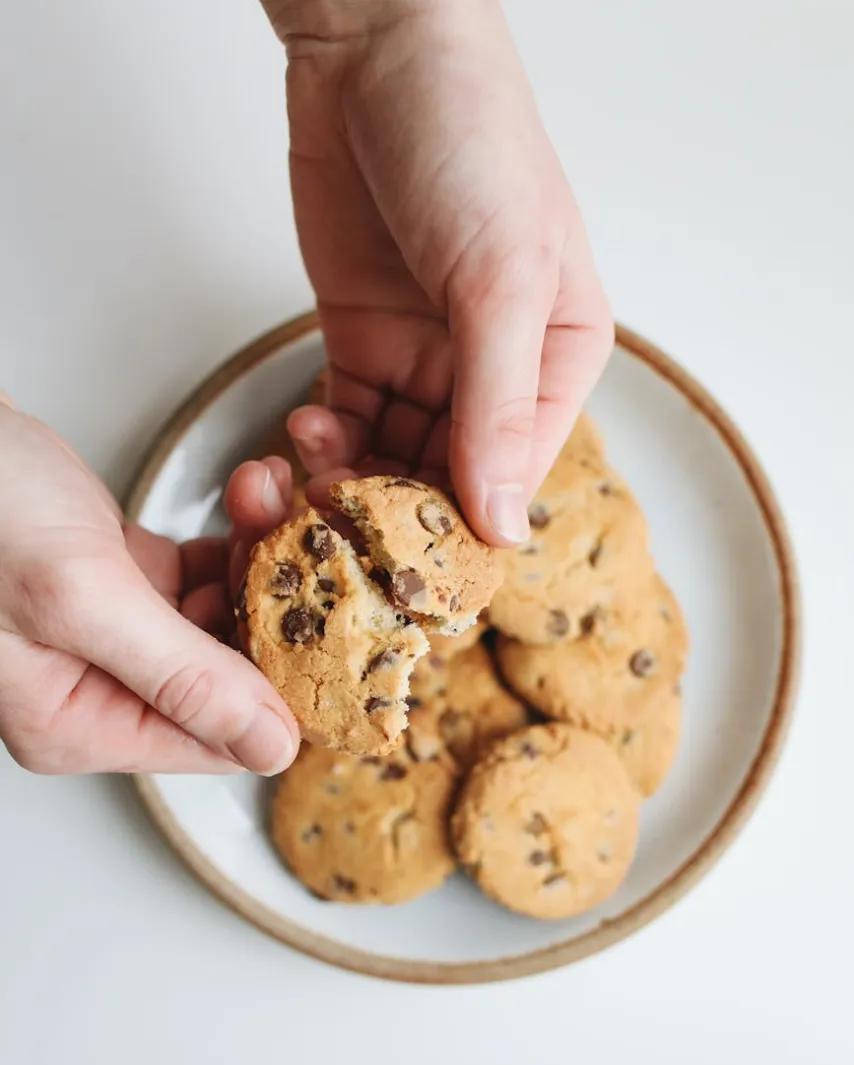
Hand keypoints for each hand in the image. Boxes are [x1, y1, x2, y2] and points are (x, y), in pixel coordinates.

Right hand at [0, 396, 298, 774]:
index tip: (338, 633)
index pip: (218, 741)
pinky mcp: (113, 578)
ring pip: (222, 619)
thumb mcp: (79, 598)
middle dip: (276, 610)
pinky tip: (248, 498)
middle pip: (229, 678)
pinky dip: (230, 539)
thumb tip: (269, 747)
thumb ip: (178, 676)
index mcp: (77, 723)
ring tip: (269, 500)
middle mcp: (94, 690)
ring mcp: (106, 634)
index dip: (286, 690)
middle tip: (306, 545)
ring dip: (259, 561)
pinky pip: (199, 576)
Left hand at [261, 0, 612, 544]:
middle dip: (395, 511)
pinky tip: (303, 441)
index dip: (465, 526)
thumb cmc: (471, 141)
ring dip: (348, 483)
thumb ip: (498, 407)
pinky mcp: (362, 344)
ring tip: (311, 481)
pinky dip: (321, 445)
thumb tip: (504, 524)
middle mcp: (494, 372)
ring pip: (389, 460)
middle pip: (448, 479)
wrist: (378, 51)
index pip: (517, 474)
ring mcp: (425, 360)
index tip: (413, 566)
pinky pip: (347, 422)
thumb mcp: (500, 278)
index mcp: (557, 360)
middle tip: (343, 532)